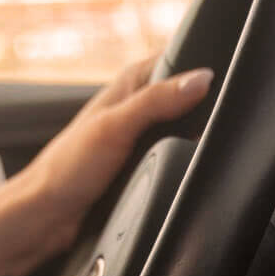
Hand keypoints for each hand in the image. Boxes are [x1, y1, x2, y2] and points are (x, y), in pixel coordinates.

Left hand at [0, 57, 212, 275]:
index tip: (228, 80)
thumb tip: (202, 79)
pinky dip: (187, 158)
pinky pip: (177, 154)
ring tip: (213, 142)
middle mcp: (137, 104)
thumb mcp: (115, 127)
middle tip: (225, 118)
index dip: (204, 65)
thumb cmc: (67, 169)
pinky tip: (194, 166)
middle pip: (189, 95)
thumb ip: (157, 101)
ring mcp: (142, 136)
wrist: (45, 218)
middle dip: (207, 104)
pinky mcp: (144, 164)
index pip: (180, 57)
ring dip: (198, 135)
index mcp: (130, 82)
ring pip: (186, 126)